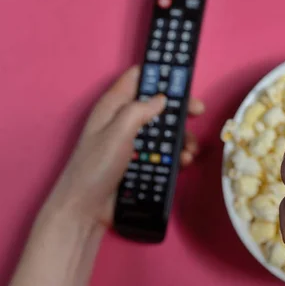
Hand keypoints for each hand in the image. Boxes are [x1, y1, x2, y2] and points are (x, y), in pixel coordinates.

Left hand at [44, 66, 204, 229]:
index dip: (159, 74)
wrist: (85, 210)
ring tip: (189, 150)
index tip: (182, 77)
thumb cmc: (95, 168)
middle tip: (198, 112)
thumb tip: (162, 98)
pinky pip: (165, 152)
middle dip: (179, 108)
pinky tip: (184, 162)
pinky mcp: (141, 162)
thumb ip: (139, 111)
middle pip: (158, 105)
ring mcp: (134, 142)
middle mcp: (125, 121)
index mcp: (114, 107)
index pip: (137, 78)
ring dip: (182, 138)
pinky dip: (177, 155)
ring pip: (165, 130)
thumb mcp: (116, 134)